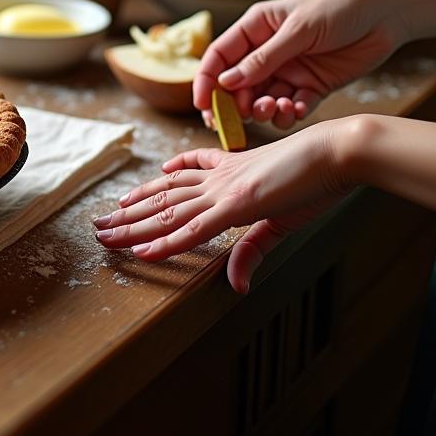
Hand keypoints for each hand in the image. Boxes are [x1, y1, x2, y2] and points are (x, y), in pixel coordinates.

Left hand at [93, 121, 350, 292]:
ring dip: (133, 226)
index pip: (177, 182)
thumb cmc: (316, 178)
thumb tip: (238, 283)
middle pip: (162, 198)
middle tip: (99, 225)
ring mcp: (224, 189)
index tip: (125, 200)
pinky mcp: (237, 203)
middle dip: (128, 213)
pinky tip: (144, 251)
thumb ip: (253, 249)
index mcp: (227, 171)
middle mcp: (218, 178)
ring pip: (168, 211)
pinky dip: (167, 242)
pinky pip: (194, 228)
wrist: (337, 152)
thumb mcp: (279, 220)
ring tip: (105, 236)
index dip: (149, 191)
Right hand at [193, 0, 402, 129]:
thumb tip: (227, 82)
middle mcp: (268, 52)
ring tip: (277, 108)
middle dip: (237, 103)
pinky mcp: (312, 86)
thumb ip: (263, 58)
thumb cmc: (339, 8)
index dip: (207, 81)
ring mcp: (290, 70)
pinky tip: (298, 108)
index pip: (220, 57)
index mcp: (256, 29)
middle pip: (238, 85)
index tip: (203, 105)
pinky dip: (291, 113)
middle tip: (242, 117)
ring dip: (265, 109)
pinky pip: (292, 106)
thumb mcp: (298, 30)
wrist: (387, 14)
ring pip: (264, 99)